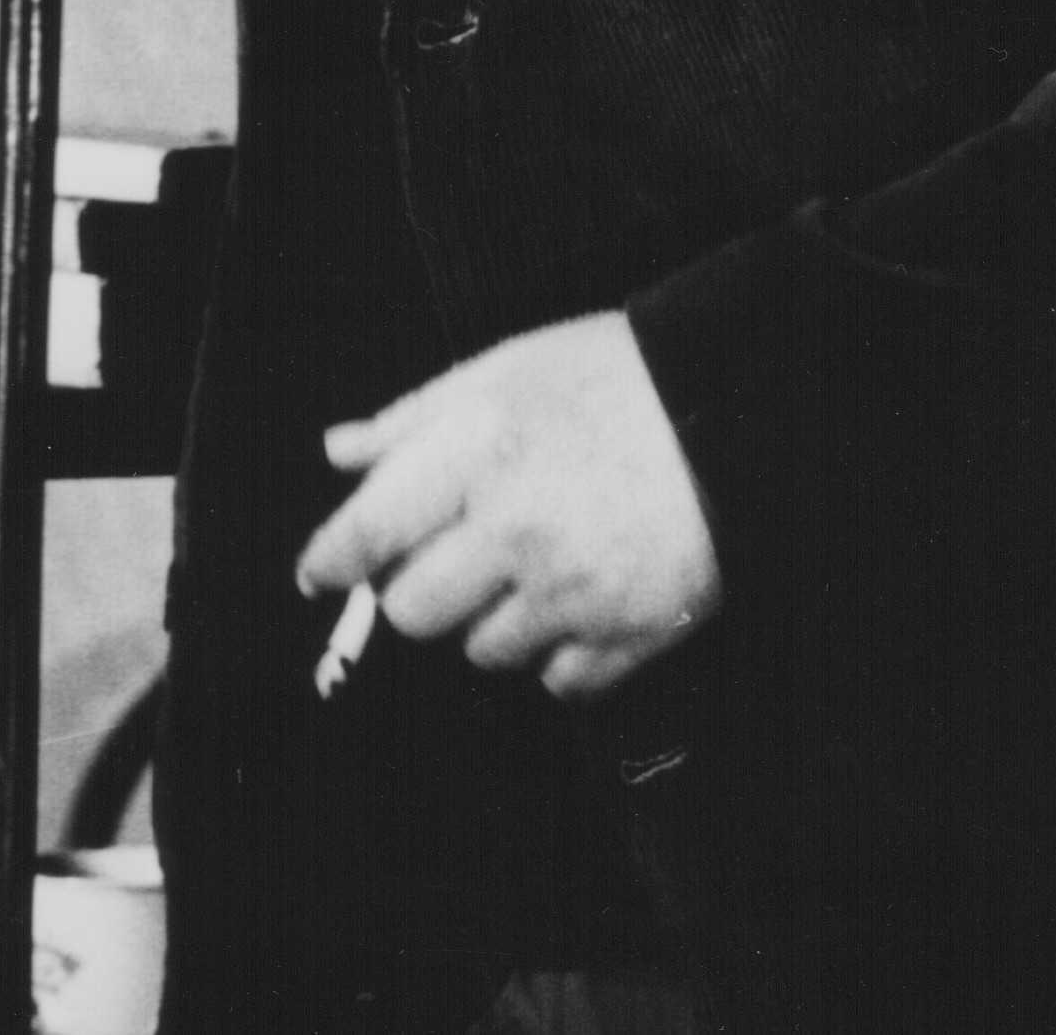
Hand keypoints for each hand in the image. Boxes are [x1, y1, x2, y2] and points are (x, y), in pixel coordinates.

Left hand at [295, 311, 721, 700]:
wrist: (739, 412)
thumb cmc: (613, 380)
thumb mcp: (505, 371)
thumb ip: (413, 419)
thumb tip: (339, 451)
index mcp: (476, 458)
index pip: (369, 534)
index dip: (331, 561)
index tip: (316, 574)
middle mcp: (515, 534)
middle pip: (416, 612)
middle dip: (418, 589)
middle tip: (447, 558)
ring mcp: (575, 593)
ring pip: (484, 652)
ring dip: (488, 621)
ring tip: (524, 571)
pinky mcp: (632, 634)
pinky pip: (560, 682)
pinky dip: (557, 654)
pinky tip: (573, 605)